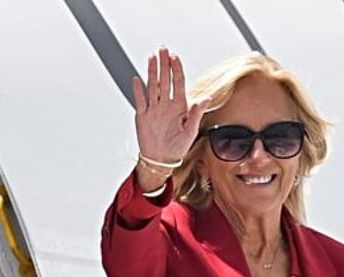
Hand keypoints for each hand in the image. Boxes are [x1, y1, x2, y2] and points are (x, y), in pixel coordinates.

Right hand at [132, 48, 209, 190]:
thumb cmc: (178, 147)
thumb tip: (206, 98)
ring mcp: (154, 109)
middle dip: (164, 64)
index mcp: (179, 107)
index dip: (177, 70)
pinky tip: (137, 79)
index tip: (175, 57)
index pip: (178, 83)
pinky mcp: (143, 117)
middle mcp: (166, 105)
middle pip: (165, 80)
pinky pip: (140, 101)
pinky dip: (138, 91)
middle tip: (163, 49)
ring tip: (151, 58)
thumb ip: (196, 113)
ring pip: (152, 86)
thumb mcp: (190, 131)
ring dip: (152, 72)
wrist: (162, 160)